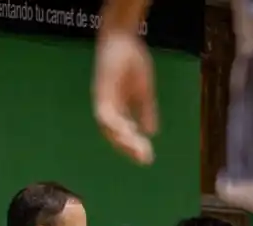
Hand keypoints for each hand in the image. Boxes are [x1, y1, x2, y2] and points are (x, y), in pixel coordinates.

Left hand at [93, 29, 156, 164]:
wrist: (122, 39)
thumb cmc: (131, 61)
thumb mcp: (144, 91)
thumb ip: (146, 111)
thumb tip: (151, 132)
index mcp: (117, 110)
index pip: (124, 134)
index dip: (134, 146)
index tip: (148, 158)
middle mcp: (107, 109)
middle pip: (115, 136)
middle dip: (130, 148)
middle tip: (145, 159)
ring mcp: (102, 101)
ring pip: (109, 129)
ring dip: (122, 141)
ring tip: (137, 151)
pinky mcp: (100, 92)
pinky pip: (105, 114)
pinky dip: (115, 126)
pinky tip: (127, 133)